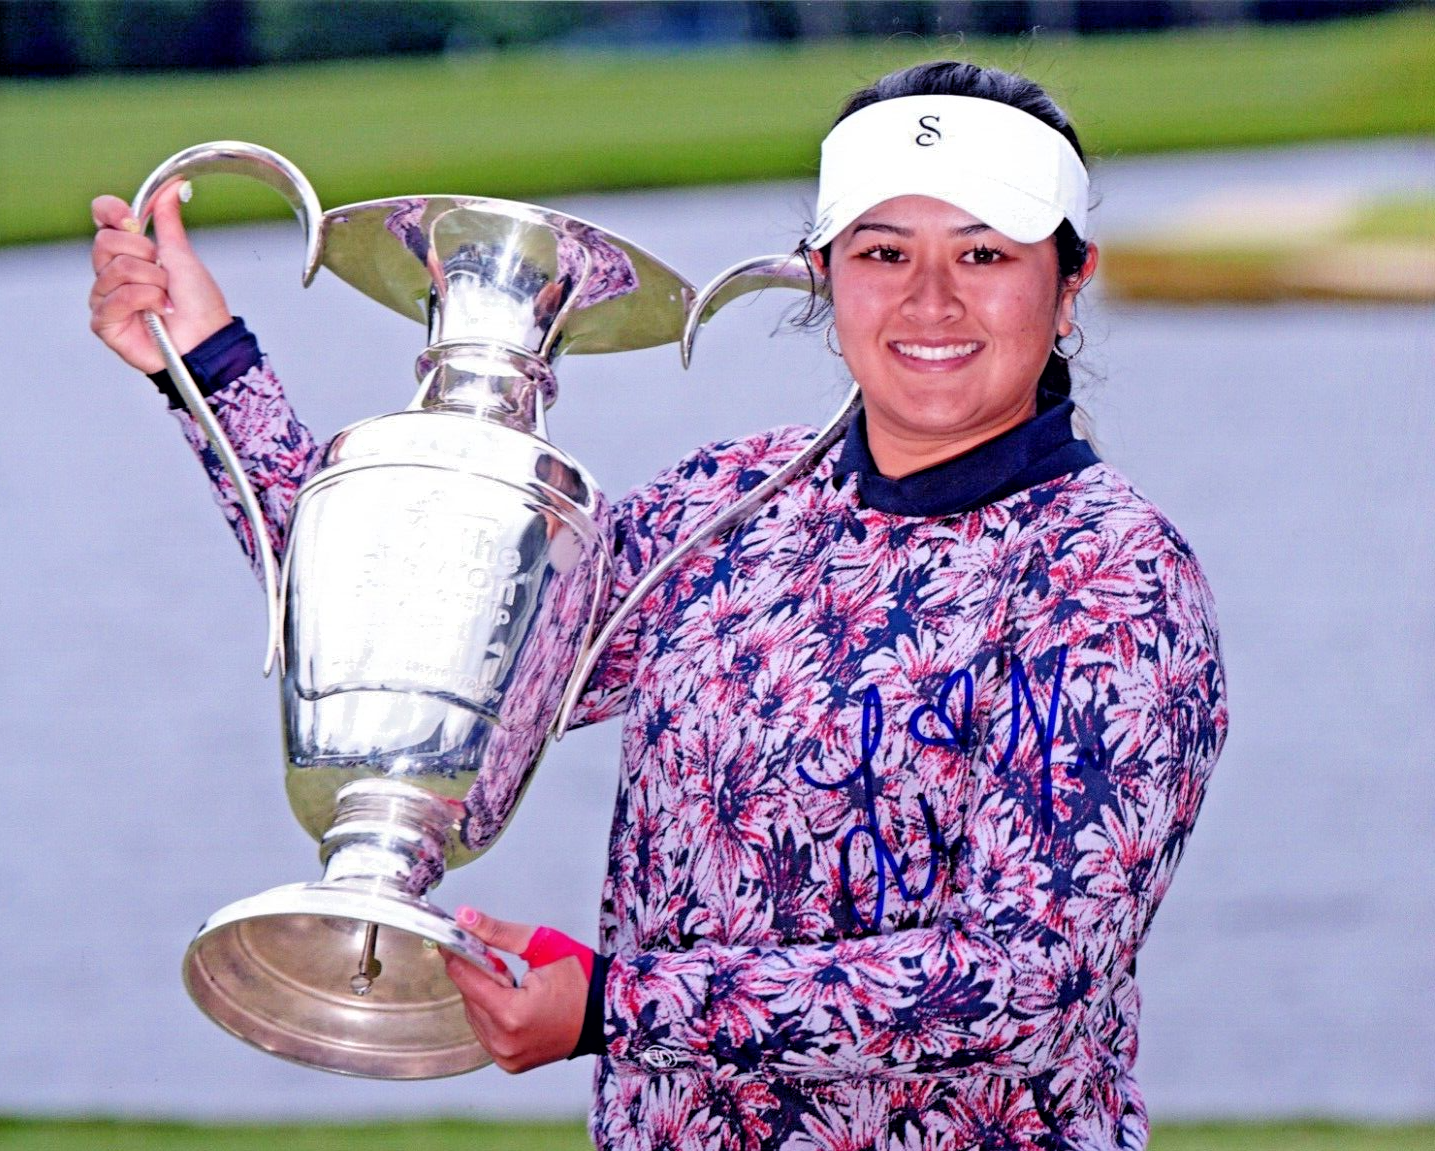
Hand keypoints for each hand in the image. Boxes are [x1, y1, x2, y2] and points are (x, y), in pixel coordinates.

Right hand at [89, 179, 232, 373]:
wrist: (208, 340)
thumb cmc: (198, 305)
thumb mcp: (182, 255)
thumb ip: (168, 221)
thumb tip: (173, 186)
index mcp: (126, 253)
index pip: (101, 219)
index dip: (111, 211)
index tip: (131, 218)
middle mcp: (110, 273)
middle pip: (106, 241)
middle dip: (145, 255)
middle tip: (164, 274)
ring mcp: (104, 298)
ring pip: (117, 269)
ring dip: (153, 282)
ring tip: (167, 298)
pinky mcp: (103, 322)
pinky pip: (118, 297)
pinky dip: (147, 301)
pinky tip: (160, 312)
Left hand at [442, 907, 588, 1072]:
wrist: (608, 1012)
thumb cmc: (582, 980)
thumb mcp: (542, 945)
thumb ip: (498, 932)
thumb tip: (465, 918)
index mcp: (511, 1014)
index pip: (467, 979)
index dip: (457, 955)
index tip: (451, 939)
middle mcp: (504, 1042)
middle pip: (469, 998)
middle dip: (479, 975)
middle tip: (498, 960)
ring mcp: (506, 1057)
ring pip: (474, 1016)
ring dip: (484, 995)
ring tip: (514, 984)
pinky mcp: (510, 1063)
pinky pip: (486, 1032)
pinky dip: (492, 1014)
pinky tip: (514, 1003)